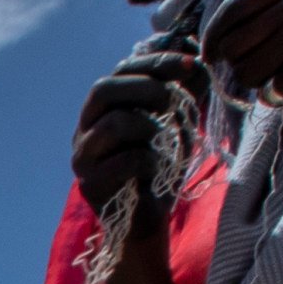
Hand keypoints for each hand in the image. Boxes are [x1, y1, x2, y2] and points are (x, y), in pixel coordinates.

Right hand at [72, 40, 205, 215]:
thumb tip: (199, 66)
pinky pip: (125, 160)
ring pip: (114, 123)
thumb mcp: (178, 125)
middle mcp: (86, 128)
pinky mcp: (90, 184)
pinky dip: (150, 162)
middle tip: (172, 101)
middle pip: (103, 89)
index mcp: (104, 109)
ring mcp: (83, 157)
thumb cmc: (159, 169)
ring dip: (150, 128)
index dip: (156, 64)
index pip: (121, 71)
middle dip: (145, 88)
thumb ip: (185, 96)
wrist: (145, 219)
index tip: (191, 65)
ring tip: (164, 144)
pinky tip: (155, 171)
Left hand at [200, 0, 282, 108]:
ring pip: (248, 69)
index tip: (207, 55)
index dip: (213, 33)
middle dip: (241, 66)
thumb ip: (274, 19)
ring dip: (263, 84)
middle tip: (267, 74)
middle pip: (234, 42)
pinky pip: (274, 91)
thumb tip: (216, 44)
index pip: (235, 4)